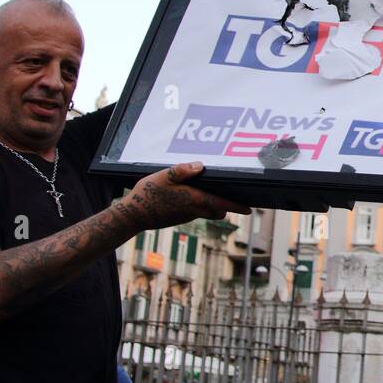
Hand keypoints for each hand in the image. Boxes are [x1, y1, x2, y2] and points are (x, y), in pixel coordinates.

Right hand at [127, 162, 249, 229]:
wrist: (133, 216)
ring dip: (214, 204)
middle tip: (236, 197)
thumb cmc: (147, 195)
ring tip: (215, 192)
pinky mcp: (179, 217)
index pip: (221, 204)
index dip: (237, 206)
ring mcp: (186, 215)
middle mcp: (193, 210)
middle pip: (218, 210)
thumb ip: (181, 170)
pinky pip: (196, 211)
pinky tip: (192, 195)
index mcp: (193, 199)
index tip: (250, 209)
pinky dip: (200, 205)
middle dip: (228, 206)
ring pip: (208, 211)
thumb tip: (200, 165)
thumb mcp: (162, 177)